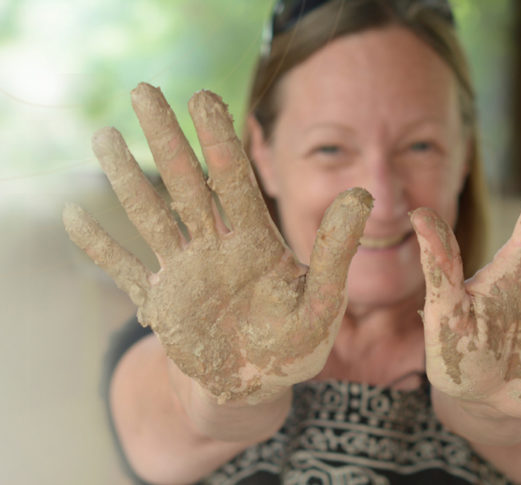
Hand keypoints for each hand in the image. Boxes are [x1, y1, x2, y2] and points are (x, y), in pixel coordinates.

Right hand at [63, 84, 371, 402]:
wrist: (256, 388)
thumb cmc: (294, 347)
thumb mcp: (321, 303)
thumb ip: (335, 252)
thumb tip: (363, 196)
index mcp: (256, 244)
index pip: (234, 182)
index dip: (219, 142)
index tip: (203, 98)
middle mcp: (216, 248)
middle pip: (186, 184)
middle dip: (166, 139)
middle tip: (144, 90)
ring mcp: (184, 271)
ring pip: (150, 215)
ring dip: (126, 179)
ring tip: (104, 137)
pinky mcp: (160, 301)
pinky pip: (123, 270)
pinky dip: (97, 248)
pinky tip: (72, 215)